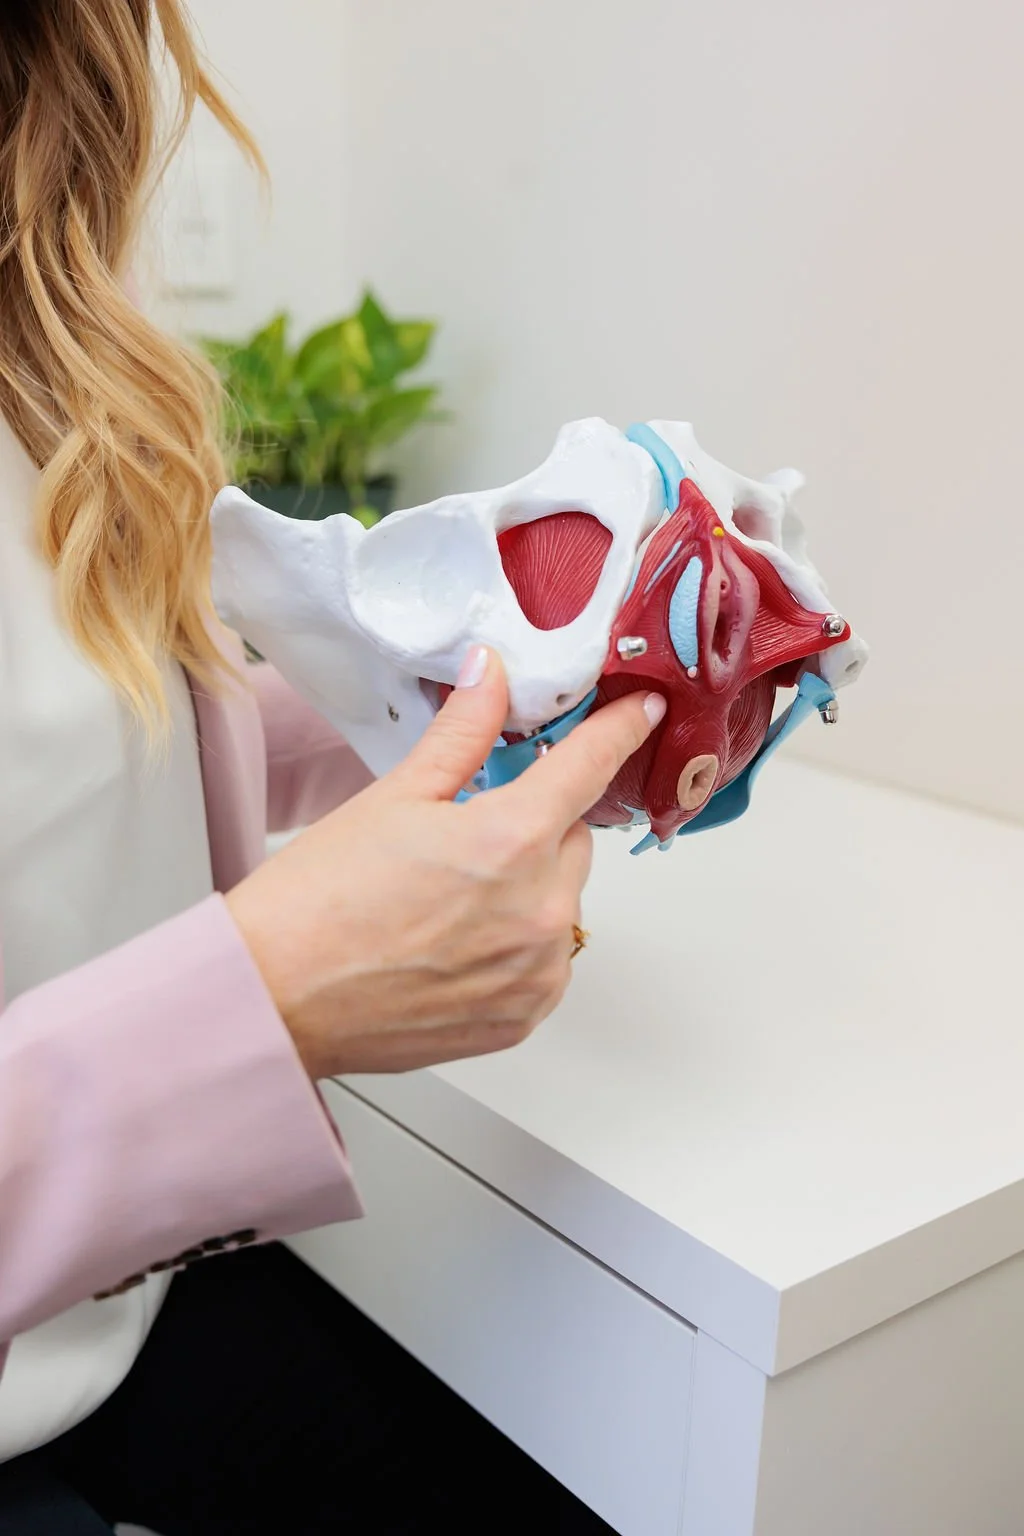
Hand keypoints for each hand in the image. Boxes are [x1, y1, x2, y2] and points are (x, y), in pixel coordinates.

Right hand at [226, 649, 665, 1077]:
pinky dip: (516, 946)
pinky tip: (454, 944)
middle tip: (464, 836)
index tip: (638, 714)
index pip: (590, 768)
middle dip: (536, 827)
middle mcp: (539, 911)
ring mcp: (534, 973)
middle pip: (574, 841)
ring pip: (562, 903)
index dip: (617, 732)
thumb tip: (490, 673)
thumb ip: (462, 733)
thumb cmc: (317, 902)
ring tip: (446, 901)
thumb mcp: (394, 796)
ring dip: (528, 890)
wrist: (276, 997)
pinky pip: (545, 962)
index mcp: (510, 841)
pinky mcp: (521, 1018)